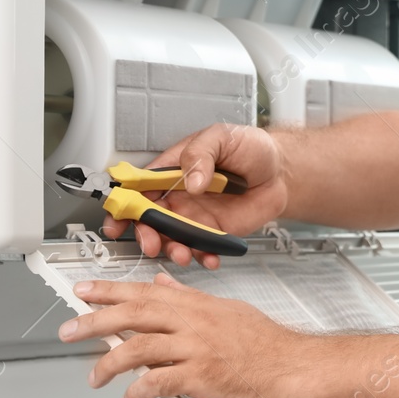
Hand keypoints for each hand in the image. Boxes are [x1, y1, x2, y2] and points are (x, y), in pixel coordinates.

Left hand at [60, 273, 316, 397]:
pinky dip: (137, 391)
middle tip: (68, 328)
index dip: (110, 291)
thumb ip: (193, 300)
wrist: (297, 368)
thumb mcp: (230, 312)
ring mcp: (197, 348)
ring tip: (94, 376)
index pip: (145, 292)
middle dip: (95, 320)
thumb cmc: (270, 346)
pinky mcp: (202, 376)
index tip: (83, 291)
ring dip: (109, 363)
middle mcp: (195, 322)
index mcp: (200, 305)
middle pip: (134, 315)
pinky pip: (158, 382)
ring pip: (138, 348)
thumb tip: (165, 287)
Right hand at [100, 123, 288, 269]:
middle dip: (145, 234)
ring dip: (173, 250)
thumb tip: (191, 180)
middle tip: (151, 243)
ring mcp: (196, 217)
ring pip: (173, 239)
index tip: (117, 220)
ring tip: (183, 254)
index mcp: (172, 171)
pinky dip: (203, 258)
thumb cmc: (250, 148)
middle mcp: (179, 197)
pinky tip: (209, 259)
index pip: (139, 188)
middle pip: (150, 220)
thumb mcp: (222, 137)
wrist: (281, 171)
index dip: (124, 204)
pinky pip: (203, 250)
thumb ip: (201, 154)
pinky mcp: (215, 233)